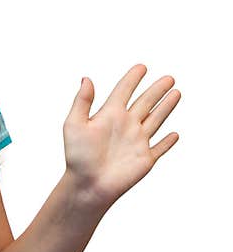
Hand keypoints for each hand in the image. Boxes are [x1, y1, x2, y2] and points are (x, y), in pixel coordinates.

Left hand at [62, 64, 180, 209]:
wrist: (87, 184)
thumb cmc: (77, 156)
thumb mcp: (74, 124)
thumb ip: (82, 101)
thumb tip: (86, 78)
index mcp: (109, 115)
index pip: (123, 91)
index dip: (132, 78)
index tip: (141, 67)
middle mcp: (125, 125)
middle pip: (145, 102)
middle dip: (156, 90)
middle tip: (168, 77)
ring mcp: (136, 141)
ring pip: (156, 119)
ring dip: (166, 107)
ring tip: (176, 93)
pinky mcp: (145, 158)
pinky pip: (160, 148)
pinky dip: (168, 142)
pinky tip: (174, 134)